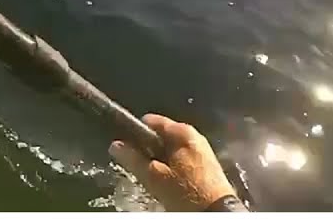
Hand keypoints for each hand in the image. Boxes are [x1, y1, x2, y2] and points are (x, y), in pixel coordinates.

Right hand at [110, 114, 237, 210]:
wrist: (216, 213)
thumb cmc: (187, 192)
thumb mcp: (153, 177)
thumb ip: (132, 158)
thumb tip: (116, 146)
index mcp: (182, 132)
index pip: (149, 122)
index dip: (134, 134)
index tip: (128, 149)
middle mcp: (194, 136)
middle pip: (159, 138)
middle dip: (149, 152)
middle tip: (145, 171)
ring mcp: (202, 150)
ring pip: (170, 151)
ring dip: (161, 163)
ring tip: (159, 180)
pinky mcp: (207, 165)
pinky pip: (182, 161)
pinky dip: (174, 170)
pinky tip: (173, 184)